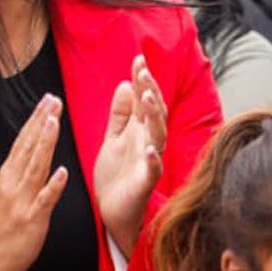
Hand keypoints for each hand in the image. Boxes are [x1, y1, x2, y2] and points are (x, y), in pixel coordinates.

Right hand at [0, 94, 68, 270]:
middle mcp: (14, 184)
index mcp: (9, 176)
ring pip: (36, 167)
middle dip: (42, 122)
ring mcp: (22, 201)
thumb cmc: (1, 227)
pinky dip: (53, 185)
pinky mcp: (31, 220)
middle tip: (53, 99)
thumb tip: (35, 149)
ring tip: (54, 121)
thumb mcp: (9, 193)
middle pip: (29, 147)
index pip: (24, 141)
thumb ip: (22, 172)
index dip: (36, 119)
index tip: (48, 99)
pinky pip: (44, 201)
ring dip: (45, 143)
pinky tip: (62, 170)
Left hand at [94, 55, 166, 256]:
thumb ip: (120, 114)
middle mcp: (148, 142)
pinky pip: (153, 169)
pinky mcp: (145, 181)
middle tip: (144, 72)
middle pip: (154, 113)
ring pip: (157, 135)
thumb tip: (126, 83)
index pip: (144, 100)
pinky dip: (153, 159)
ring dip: (154, 117)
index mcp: (140, 130)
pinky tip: (151, 149)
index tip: (138, 59)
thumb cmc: (116, 175)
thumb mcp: (114, 138)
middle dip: (150, 91)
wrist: (113, 210)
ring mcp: (149, 161)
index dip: (142, 80)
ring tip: (147, 98)